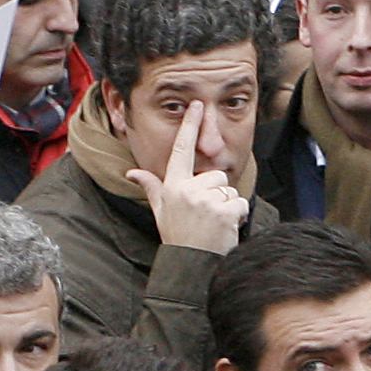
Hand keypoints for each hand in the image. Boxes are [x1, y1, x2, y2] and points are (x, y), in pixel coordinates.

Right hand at [127, 101, 247, 253]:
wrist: (190, 265)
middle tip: (206, 215)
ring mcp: (206, 201)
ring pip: (228, 189)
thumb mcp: (161, 211)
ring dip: (226, 206)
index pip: (181, 150)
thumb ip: (151, 187)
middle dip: (216, 193)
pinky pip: (239, 203)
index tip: (197, 105)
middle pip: (216, 175)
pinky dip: (237, 216)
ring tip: (214, 223)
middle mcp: (188, 190)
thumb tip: (132, 173)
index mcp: (173, 186)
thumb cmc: (177, 236)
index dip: (189, 126)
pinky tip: (224, 229)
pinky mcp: (224, 212)